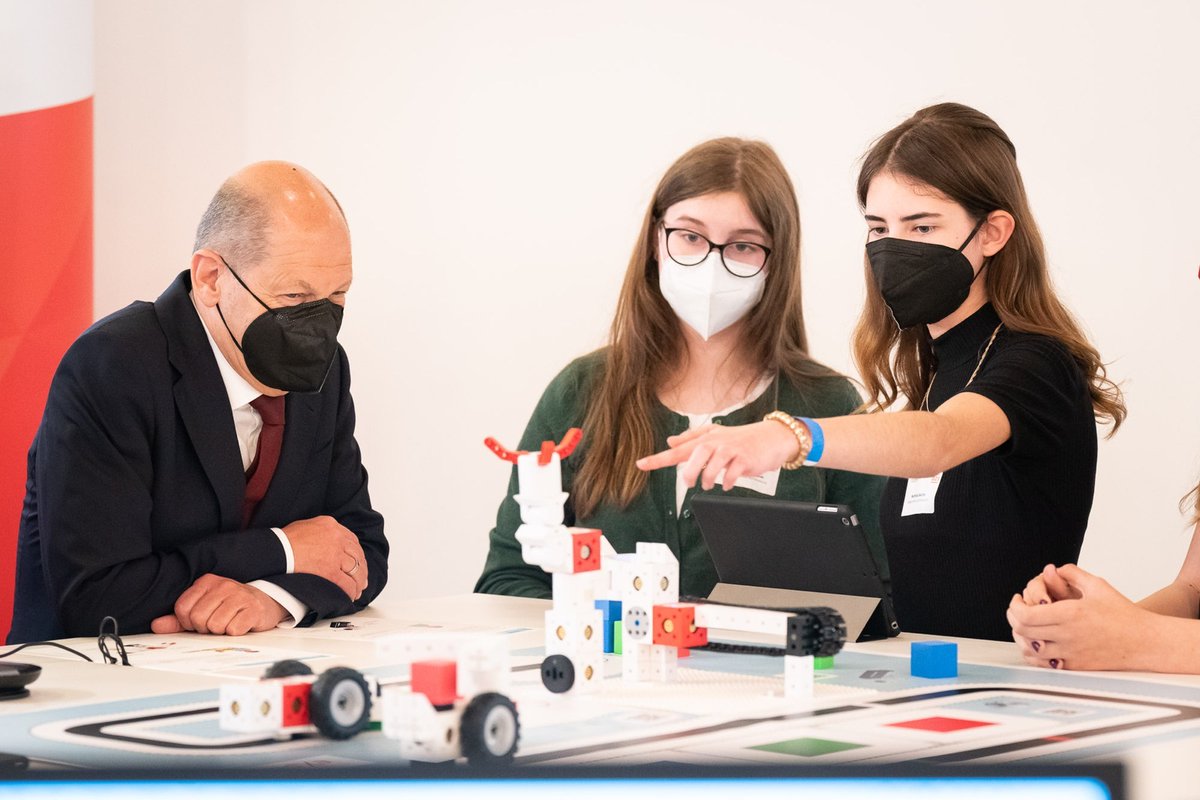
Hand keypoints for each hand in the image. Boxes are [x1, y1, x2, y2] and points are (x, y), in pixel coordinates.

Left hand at [151, 574, 287, 634]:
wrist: (264, 603)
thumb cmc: (230, 607)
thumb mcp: (203, 609)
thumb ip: (178, 619)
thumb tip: (156, 625)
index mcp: (206, 582)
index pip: (182, 609)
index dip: (187, 622)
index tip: (198, 621)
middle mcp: (222, 585)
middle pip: (198, 619)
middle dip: (205, 628)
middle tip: (216, 623)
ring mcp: (239, 596)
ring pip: (215, 626)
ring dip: (221, 631)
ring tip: (229, 622)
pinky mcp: (253, 609)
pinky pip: (233, 630)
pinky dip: (235, 632)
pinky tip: (241, 623)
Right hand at [283, 515, 366, 600]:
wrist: (277, 550)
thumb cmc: (285, 540)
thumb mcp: (306, 526)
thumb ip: (320, 531)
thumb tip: (326, 540)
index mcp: (331, 525)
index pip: (351, 540)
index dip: (356, 554)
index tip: (357, 562)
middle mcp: (337, 538)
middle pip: (357, 554)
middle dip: (361, 568)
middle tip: (361, 578)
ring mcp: (335, 554)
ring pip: (355, 569)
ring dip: (358, 581)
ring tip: (357, 589)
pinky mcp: (330, 571)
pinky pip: (346, 583)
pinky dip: (350, 591)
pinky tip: (350, 596)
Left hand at [635, 421, 799, 490]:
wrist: (773, 438)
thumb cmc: (742, 439)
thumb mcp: (715, 435)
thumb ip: (691, 438)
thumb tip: (670, 442)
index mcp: (706, 439)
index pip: (677, 450)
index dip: (658, 458)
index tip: (641, 464)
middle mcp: (716, 442)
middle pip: (694, 456)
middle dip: (688, 472)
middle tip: (689, 483)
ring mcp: (731, 450)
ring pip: (711, 466)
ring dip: (708, 479)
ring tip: (710, 484)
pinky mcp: (745, 459)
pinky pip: (731, 474)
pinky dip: (727, 482)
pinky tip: (728, 484)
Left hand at [1006, 564, 1152, 670]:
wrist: (1145, 642)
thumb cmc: (1123, 614)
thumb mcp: (1098, 586)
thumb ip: (1072, 574)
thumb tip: (1052, 569)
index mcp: (1070, 614)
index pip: (1026, 615)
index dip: (1014, 607)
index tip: (1017, 599)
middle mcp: (1067, 636)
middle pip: (1023, 631)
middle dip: (1013, 618)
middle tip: (1017, 609)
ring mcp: (1070, 654)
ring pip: (1029, 650)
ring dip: (1020, 637)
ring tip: (1024, 626)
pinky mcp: (1075, 667)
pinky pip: (1042, 664)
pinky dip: (1033, 654)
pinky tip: (1036, 643)